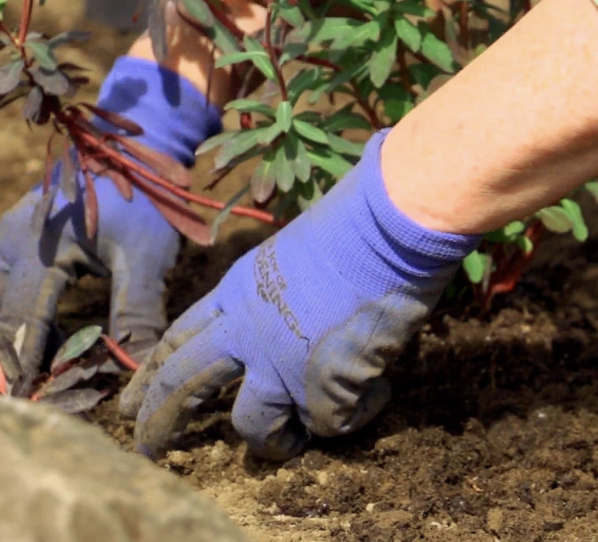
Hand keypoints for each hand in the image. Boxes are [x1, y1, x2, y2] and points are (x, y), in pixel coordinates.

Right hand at [0, 57, 220, 377]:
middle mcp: (9, 243)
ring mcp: (3, 237)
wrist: (135, 154)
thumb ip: (138, 311)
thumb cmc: (143, 203)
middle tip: (28, 392)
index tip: (34, 398)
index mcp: (40, 249)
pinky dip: (10, 313)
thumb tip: (137, 370)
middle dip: (12, 358)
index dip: (30, 364)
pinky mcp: (9, 236)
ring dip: (8, 336)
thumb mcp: (145, 256)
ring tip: (25, 371)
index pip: (23, 322)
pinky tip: (32, 336)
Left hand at [120, 130, 479, 460]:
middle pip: (184, 383)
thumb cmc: (353, 225)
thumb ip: (279, 293)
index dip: (153, 373)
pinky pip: (330, 425)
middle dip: (160, 421)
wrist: (387, 226)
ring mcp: (280, 361)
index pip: (179, 338)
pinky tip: (377, 390)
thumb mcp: (294, 253)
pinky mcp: (322, 387)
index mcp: (238, 290)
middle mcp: (247, 329)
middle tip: (151, 450)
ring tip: (292, 442)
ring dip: (272, 444)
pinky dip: (354, 415)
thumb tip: (295, 322)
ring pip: (251, 426)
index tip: (131, 400)